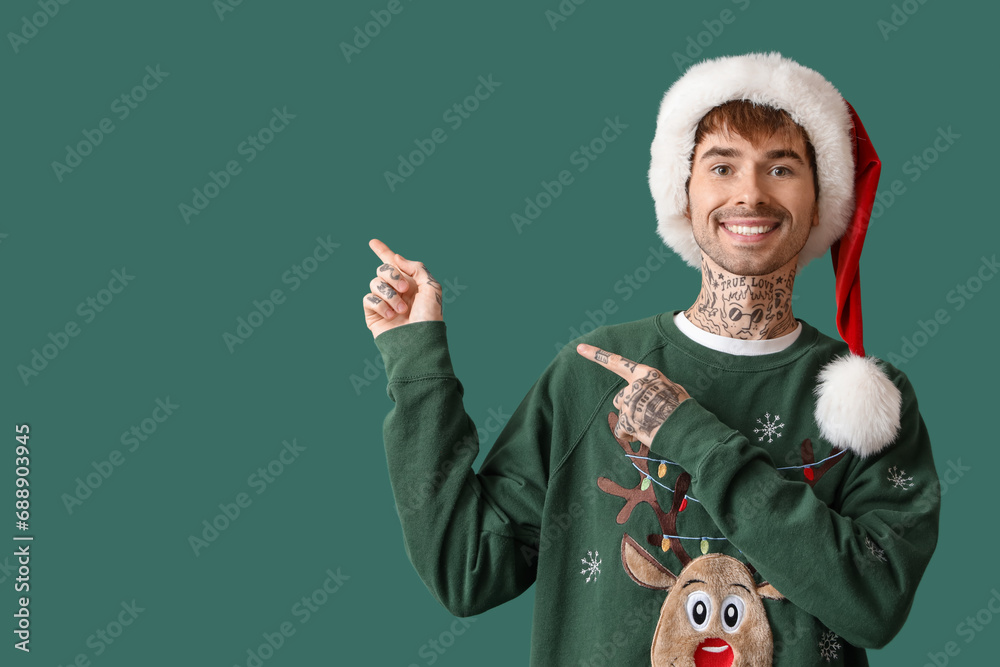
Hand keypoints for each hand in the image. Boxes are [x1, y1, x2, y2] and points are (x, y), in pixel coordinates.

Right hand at [363, 239, 443, 339]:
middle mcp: (396, 292)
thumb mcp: (432, 288)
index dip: (383, 252)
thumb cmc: (429, 318)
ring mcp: (384, 303)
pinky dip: (380, 305)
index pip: (394, 264)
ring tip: (402, 311)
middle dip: (394, 276)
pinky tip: (390, 316)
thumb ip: (417, 268)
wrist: (419, 342)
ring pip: (375, 283)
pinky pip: (368, 299)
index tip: (373, 242)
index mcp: (411, 284)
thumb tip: (397, 258)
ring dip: (390, 295)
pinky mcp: (373, 315)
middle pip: (383, 269)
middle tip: (406, 290)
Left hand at [576, 343, 690, 446]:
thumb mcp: (671, 388)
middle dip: (629, 408)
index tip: (579, 348)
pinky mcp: (628, 422)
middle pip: (619, 398)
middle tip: (647, 415)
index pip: (617, 362)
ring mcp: (630, 403)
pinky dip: (629, 436)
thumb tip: (646, 394)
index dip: (597, 355)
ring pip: (621, 415)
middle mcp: (635, 386)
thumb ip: (652, 387)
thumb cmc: (683, 409)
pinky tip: (644, 435)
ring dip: (630, 423)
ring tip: (650, 426)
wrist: (689, 428)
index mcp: (646, 374)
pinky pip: (621, 431)